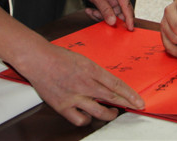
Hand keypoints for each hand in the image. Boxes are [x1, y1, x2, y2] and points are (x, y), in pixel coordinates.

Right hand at [24, 42, 144, 125]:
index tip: (139, 100)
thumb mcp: (83, 59)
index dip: (129, 94)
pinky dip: (86, 119)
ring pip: (99, 112)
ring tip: (111, 113)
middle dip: (126, 104)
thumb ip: (95, 72)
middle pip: (111, 97)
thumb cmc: (58, 56)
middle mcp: (84, 84)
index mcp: (91, 69)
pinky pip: (80, 119)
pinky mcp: (63, 106)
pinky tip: (88, 116)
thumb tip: (108, 83)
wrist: (38, 59)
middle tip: (135, 107)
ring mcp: (74, 96)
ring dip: (109, 114)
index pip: (116, 84)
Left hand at [73, 0, 134, 30]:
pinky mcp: (104, 1)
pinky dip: (97, 13)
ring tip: (92, 12)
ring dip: (101, 15)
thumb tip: (113, 22)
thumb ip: (106, 10)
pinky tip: (89, 10)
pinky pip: (104, 11)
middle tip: (106, 24)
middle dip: (112, 18)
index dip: (129, 18)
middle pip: (119, 11)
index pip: (127, 6)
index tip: (130, 28)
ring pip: (111, 13)